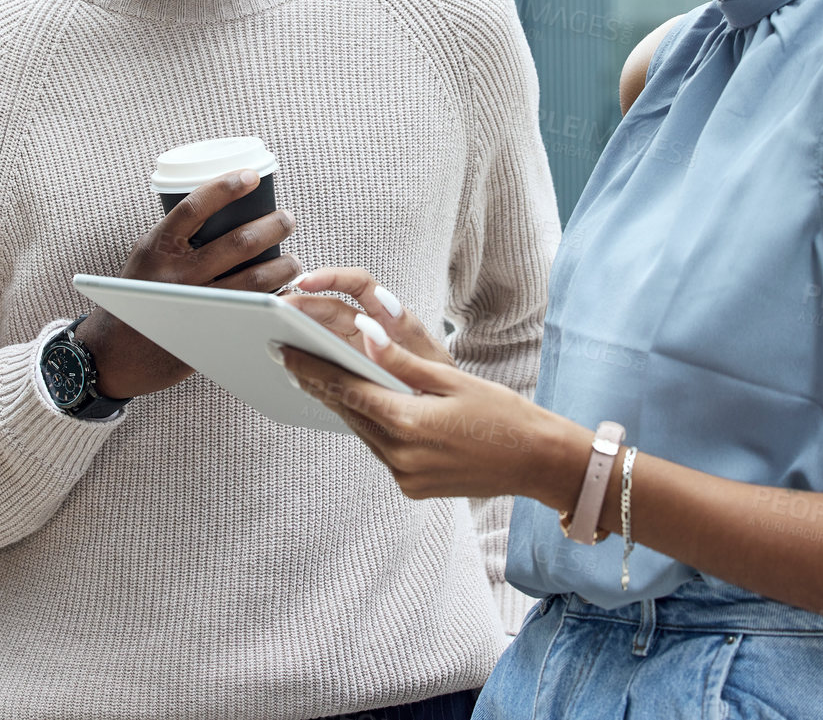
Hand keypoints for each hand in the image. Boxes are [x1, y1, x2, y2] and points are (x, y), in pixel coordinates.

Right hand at [78, 169, 301, 398]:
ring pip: (254, 281)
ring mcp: (194, 306)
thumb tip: (224, 209)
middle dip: (272, 226)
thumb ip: (177, 238)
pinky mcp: (209, 333)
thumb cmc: (139, 295)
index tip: (252, 176)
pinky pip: (252, 312)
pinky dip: (273, 300)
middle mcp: (175, 276)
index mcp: (157, 248)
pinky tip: (284, 293)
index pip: (194, 207)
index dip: (226, 187)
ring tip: (293, 260)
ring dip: (282, 266)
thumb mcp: (147, 259)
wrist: (115, 354)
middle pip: (237, 243)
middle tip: (287, 218)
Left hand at [279, 326, 579, 504]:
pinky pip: (382, 450)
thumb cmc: (503, 414)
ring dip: (345, 406)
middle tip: (290, 358)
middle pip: (348, 412)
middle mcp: (400, 456)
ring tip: (319, 379)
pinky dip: (372, 426)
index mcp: (407, 423)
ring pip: (363, 432)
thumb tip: (364, 335)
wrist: (538, 462)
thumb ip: (402, 360)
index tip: (284, 350)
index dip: (311, 368)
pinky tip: (366, 408)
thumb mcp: (452, 379)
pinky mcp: (413, 488)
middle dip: (319, 385)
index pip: (345, 389)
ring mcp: (405, 477)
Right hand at [280, 268, 455, 368]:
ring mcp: (353, 352)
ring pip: (318, 333)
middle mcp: (367, 328)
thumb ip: (406, 340)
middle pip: (328, 307)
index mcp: (389, 316)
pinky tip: (286, 369)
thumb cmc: (442, 385)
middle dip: (300, 304)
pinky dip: (303, 363)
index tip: (304, 283)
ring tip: (268, 333)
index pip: (357, 284)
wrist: (446, 416)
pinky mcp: (345, 375)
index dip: (330, 278)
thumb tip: (374, 318)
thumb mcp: (432, 363)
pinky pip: (320, 366)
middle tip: (273, 311)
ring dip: (295, 330)